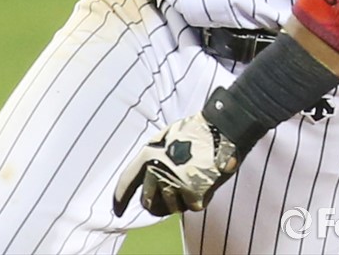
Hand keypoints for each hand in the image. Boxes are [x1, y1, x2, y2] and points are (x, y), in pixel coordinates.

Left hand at [113, 112, 239, 217]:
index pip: (127, 182)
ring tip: (186, 183)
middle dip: (153, 201)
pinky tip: (199, 183)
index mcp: (148, 155)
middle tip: (165, 193)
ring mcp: (177, 186)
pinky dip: (193, 199)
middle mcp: (159, 172)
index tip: (117, 209)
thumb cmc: (194, 131)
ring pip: (168, 208)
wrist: (221, 129)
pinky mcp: (195, 197)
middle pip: (147, 201)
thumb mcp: (163, 138)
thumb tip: (144, 178)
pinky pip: (188, 207)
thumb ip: (151, 158)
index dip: (120, 198)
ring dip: (175, 200)